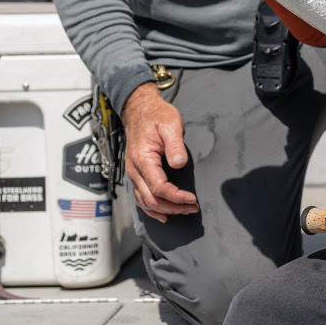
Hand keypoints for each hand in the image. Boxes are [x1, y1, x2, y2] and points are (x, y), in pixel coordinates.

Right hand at [121, 82, 198, 221]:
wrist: (139, 110)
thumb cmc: (156, 116)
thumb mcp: (171, 125)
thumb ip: (175, 145)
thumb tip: (179, 163)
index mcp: (143, 159)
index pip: (159, 187)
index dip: (177, 197)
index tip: (192, 199)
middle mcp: (134, 170)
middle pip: (152, 199)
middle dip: (174, 207)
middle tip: (192, 208)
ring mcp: (133, 173)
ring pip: (145, 202)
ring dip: (164, 210)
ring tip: (183, 211)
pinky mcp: (136, 173)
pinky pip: (140, 197)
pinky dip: (151, 209)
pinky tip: (163, 214)